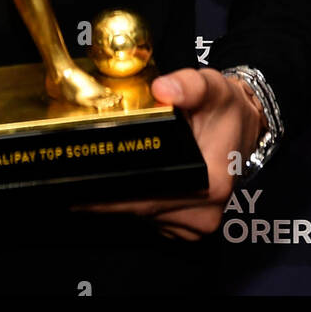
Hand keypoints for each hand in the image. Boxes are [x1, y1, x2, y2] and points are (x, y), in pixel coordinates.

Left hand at [75, 67, 266, 239]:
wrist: (245, 126)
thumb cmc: (224, 107)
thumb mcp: (210, 86)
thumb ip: (187, 84)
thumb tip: (163, 88)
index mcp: (210, 182)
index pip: (148, 196)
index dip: (109, 194)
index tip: (75, 186)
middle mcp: (205, 212)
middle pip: (140, 210)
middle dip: (102, 198)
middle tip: (65, 182)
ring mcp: (198, 224)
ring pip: (143, 217)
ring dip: (116, 201)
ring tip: (86, 179)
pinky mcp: (190, 227)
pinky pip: (152, 219)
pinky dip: (133, 204)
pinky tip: (117, 185)